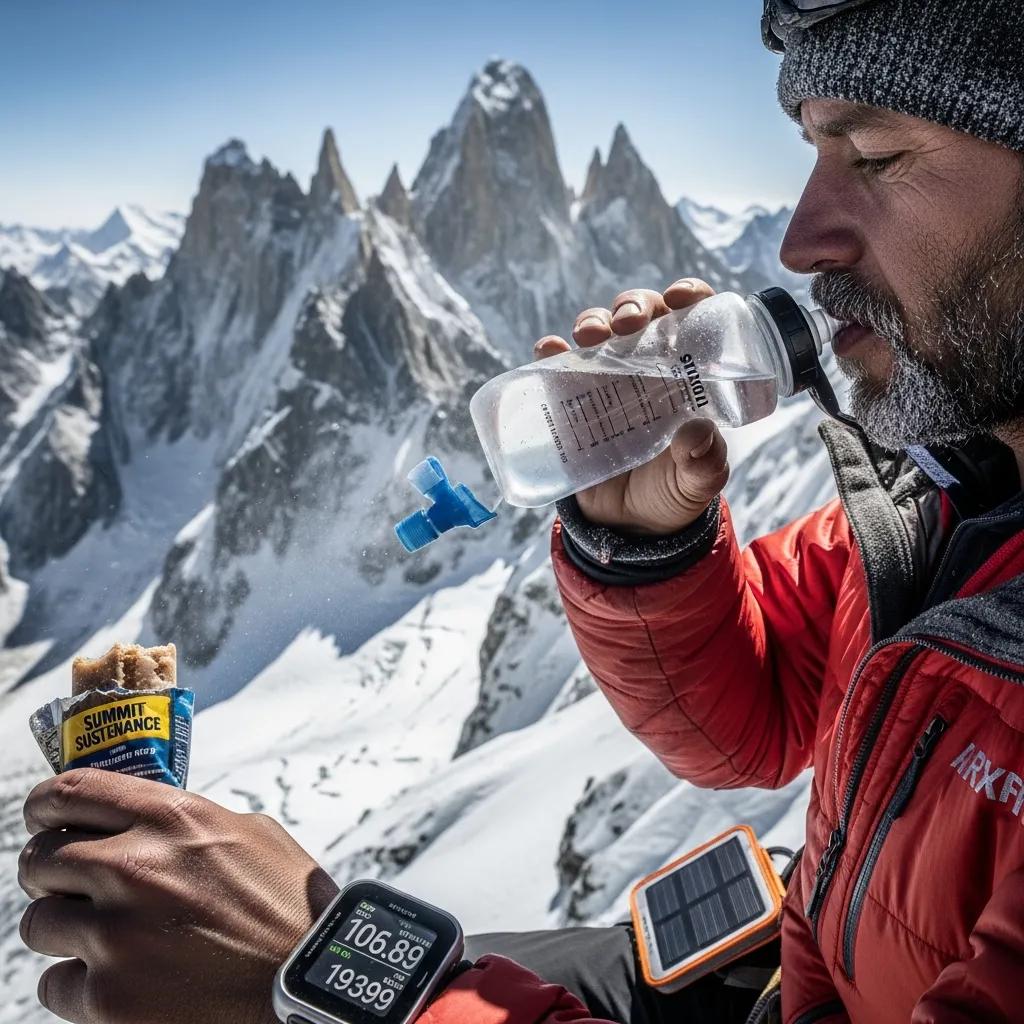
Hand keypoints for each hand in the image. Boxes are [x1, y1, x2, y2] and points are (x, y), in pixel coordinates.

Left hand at [18, 769, 338, 1023]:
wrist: (308, 980)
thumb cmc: (288, 905)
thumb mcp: (251, 834)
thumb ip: (190, 822)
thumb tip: (146, 822)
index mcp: (171, 818)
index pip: (69, 793)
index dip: (43, 805)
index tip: (43, 817)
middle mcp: (133, 868)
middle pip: (40, 859)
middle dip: (50, 872)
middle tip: (71, 886)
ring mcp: (115, 935)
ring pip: (39, 922)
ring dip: (65, 929)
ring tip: (104, 938)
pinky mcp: (107, 998)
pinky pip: (56, 984)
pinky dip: (80, 984)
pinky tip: (121, 978)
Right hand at [535, 278, 729, 534]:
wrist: (628, 528)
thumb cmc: (673, 494)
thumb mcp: (699, 482)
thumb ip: (705, 462)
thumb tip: (697, 434)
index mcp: (688, 374)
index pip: (693, 318)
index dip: (688, 295)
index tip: (680, 297)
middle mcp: (648, 368)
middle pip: (641, 315)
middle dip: (633, 305)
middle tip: (629, 322)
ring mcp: (607, 381)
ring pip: (601, 331)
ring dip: (595, 320)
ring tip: (592, 334)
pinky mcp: (572, 401)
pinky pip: (558, 367)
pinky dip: (551, 351)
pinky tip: (550, 350)